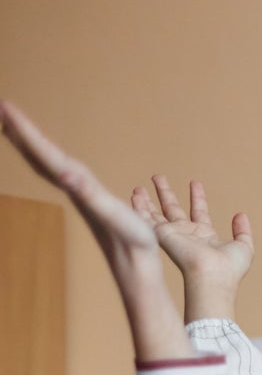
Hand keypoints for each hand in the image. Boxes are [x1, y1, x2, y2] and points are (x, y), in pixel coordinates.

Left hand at [1, 101, 156, 267]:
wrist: (135, 268)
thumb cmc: (131, 242)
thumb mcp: (115, 216)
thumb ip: (90, 195)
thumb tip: (66, 175)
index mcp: (76, 186)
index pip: (44, 153)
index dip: (24, 130)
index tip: (4, 106)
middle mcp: (72, 187)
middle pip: (37, 156)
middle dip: (18, 133)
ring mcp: (78, 194)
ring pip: (45, 164)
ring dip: (30, 145)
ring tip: (14, 128)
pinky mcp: (88, 199)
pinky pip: (60, 173)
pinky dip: (49, 160)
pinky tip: (53, 159)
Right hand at [132, 175, 252, 322]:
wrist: (213, 275)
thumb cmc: (230, 268)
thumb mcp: (243, 246)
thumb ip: (243, 231)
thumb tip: (241, 214)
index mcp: (205, 235)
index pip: (199, 212)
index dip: (197, 197)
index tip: (195, 183)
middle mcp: (187, 234)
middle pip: (173, 209)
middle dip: (166, 193)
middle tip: (158, 177)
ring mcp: (173, 234)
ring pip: (156, 213)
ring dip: (148, 199)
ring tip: (140, 186)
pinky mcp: (162, 234)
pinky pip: (146, 218)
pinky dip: (138, 207)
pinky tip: (133, 196)